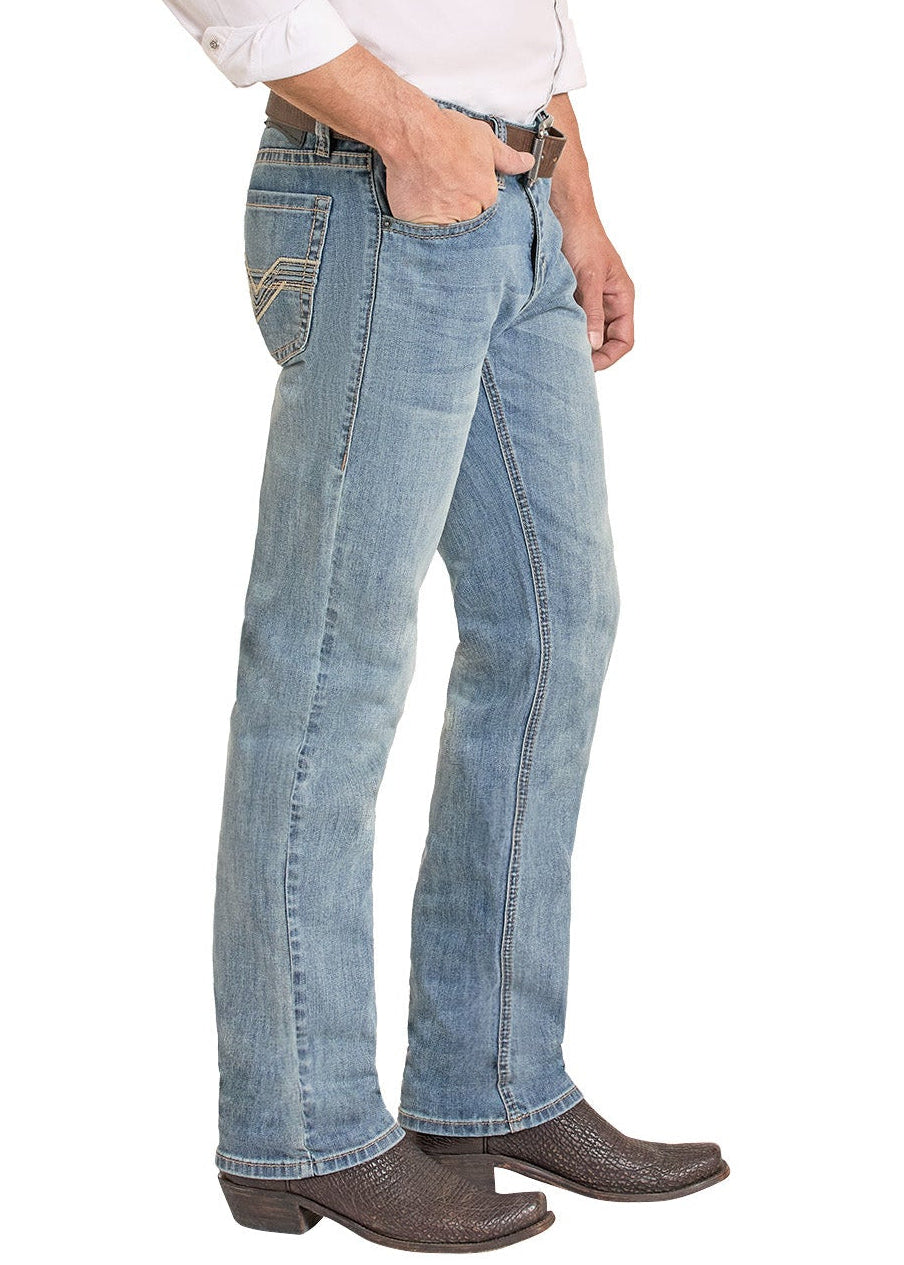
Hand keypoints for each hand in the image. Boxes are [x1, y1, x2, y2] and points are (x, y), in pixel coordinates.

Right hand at [381, 108, 533, 224]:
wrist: (412, 134)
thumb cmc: (447, 133)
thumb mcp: (484, 139)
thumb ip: (507, 157)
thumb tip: (527, 163)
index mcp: (486, 195)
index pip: (485, 207)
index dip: (472, 196)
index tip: (460, 186)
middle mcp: (468, 212)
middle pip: (467, 221)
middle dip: (457, 210)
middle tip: (442, 190)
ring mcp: (444, 221)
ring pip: (446, 230)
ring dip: (440, 219)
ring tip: (430, 197)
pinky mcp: (420, 225)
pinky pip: (424, 234)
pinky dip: (421, 225)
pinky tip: (418, 206)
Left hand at [558, 208, 634, 370]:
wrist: (564, 213)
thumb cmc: (583, 238)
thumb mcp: (589, 277)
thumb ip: (592, 312)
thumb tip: (593, 344)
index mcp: (622, 297)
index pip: (624, 340)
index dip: (610, 356)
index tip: (588, 364)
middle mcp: (609, 301)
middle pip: (608, 341)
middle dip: (593, 355)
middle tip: (571, 363)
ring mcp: (592, 299)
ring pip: (590, 333)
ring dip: (578, 342)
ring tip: (560, 350)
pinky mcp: (574, 295)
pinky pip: (574, 320)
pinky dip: (566, 329)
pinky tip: (553, 333)